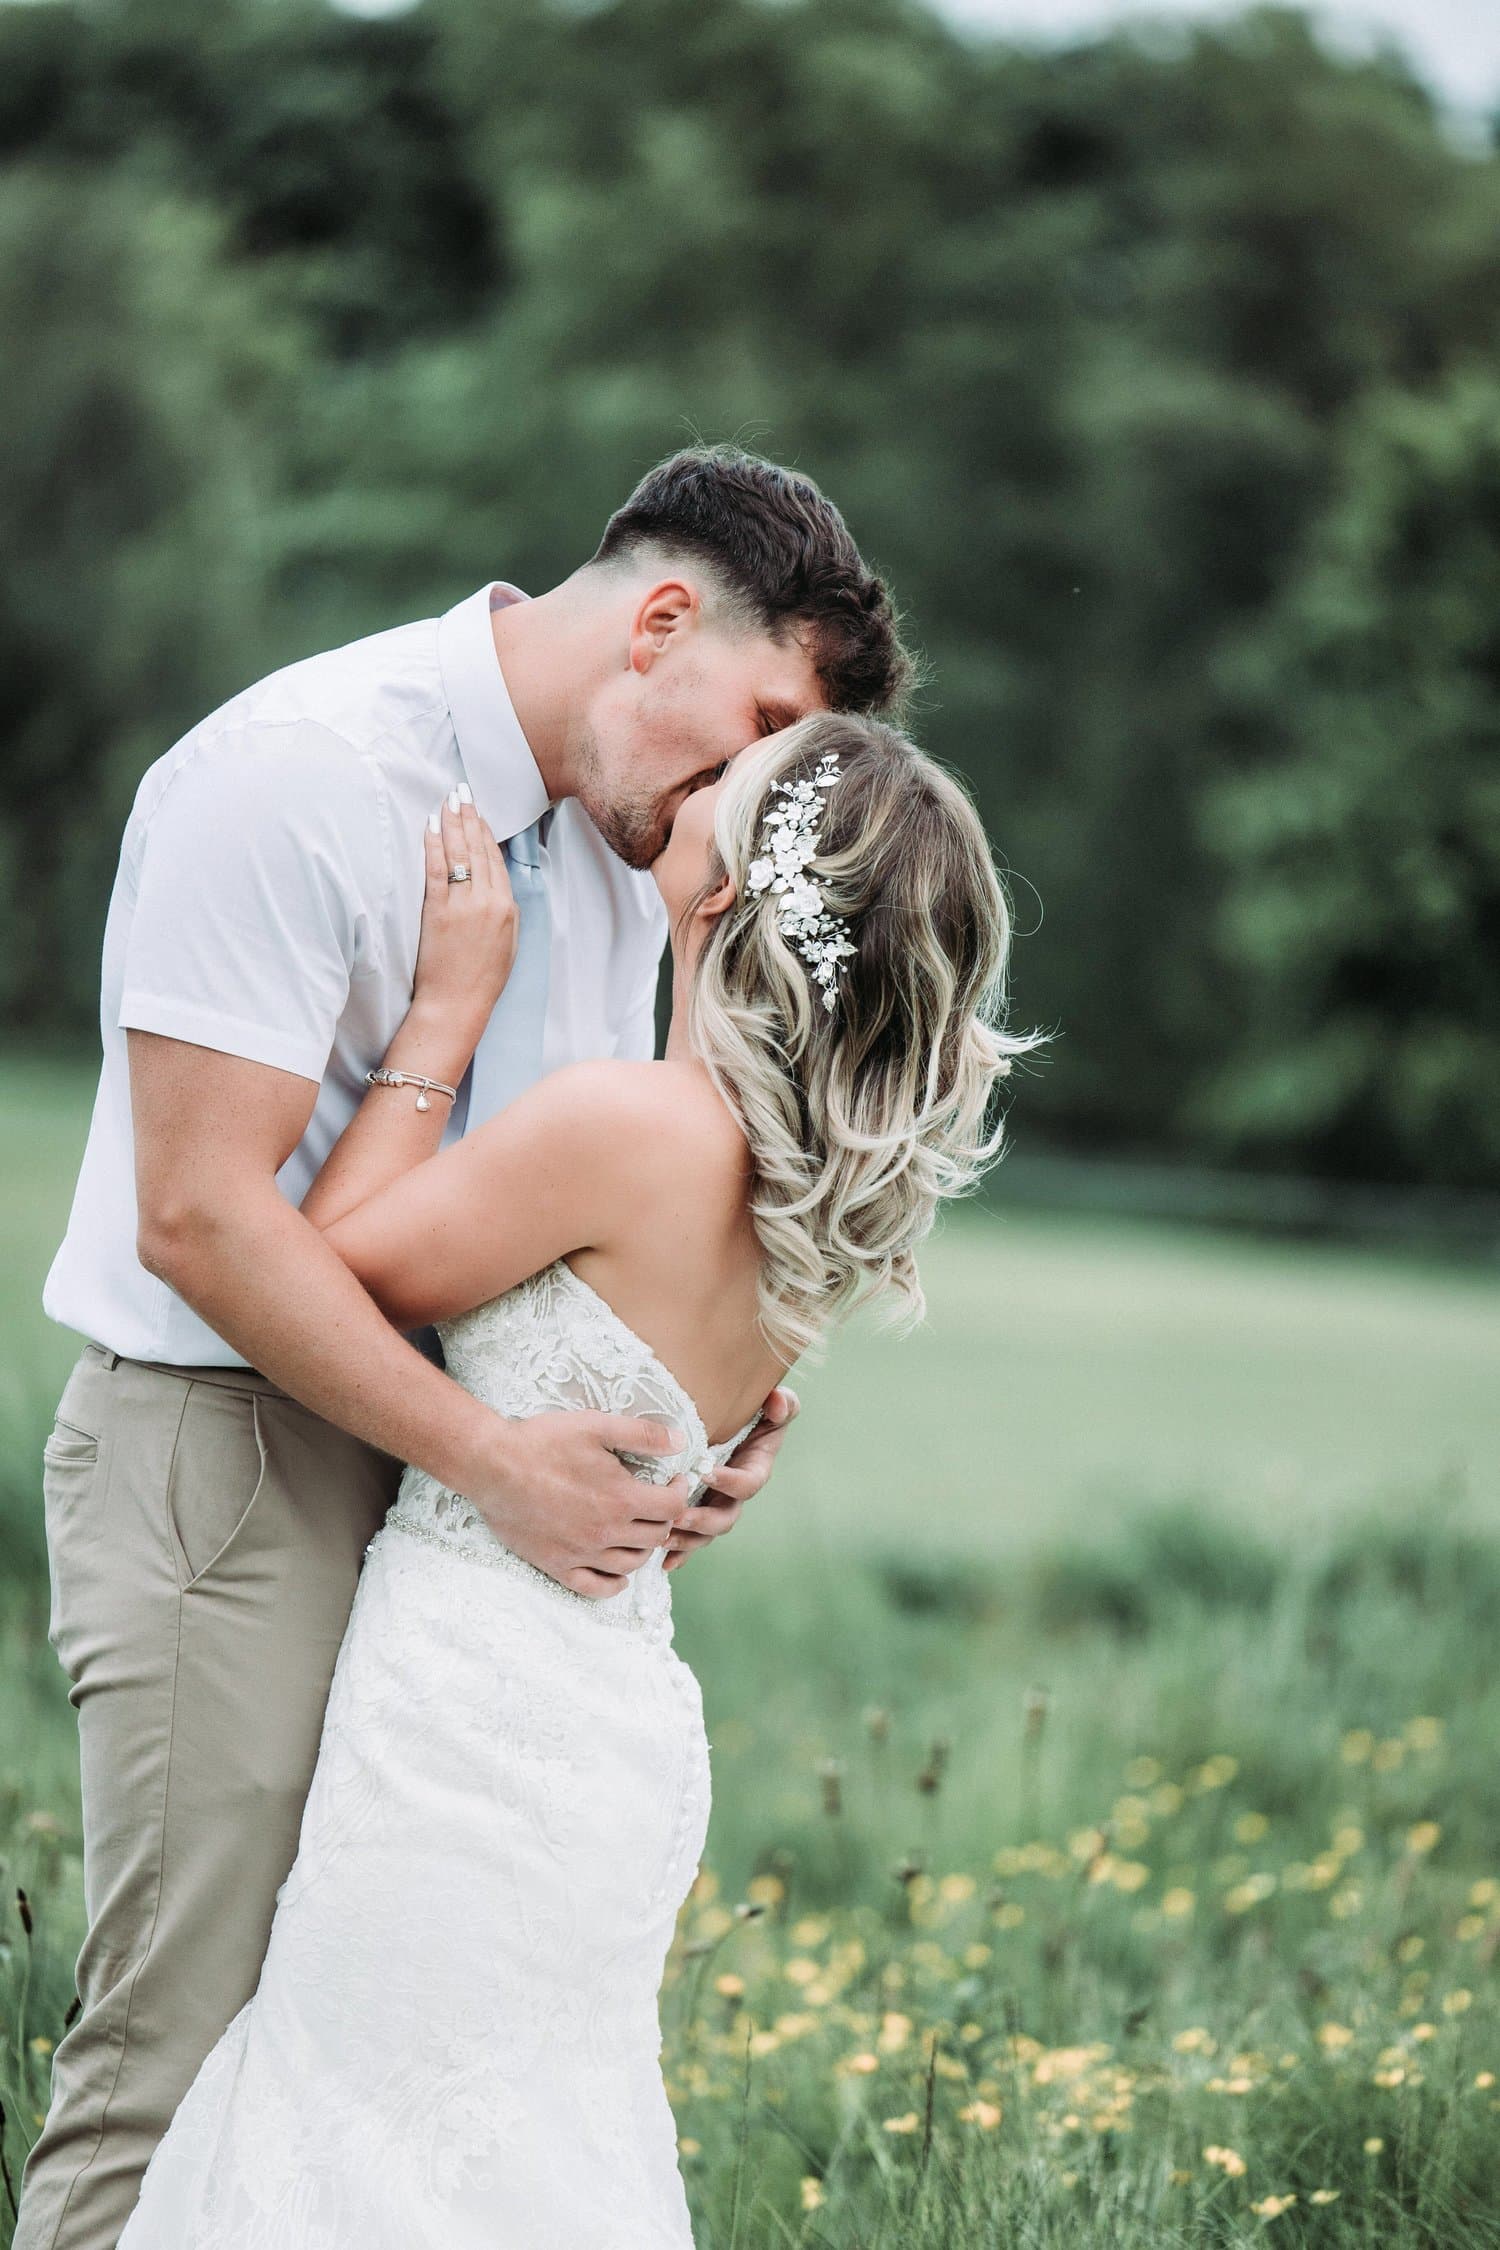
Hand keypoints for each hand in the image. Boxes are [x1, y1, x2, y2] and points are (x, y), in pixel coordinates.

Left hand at [408, 788, 517, 1063]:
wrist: (457, 1004)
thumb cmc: (481, 980)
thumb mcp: (507, 943)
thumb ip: (504, 911)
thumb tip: (496, 887)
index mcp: (507, 908)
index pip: (496, 860)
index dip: (486, 833)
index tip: (478, 813)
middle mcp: (488, 901)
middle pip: (479, 849)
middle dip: (470, 817)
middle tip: (462, 792)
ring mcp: (463, 905)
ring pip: (460, 853)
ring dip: (453, 822)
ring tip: (448, 800)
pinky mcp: (438, 910)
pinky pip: (437, 869)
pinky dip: (434, 845)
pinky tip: (431, 826)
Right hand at [462, 1408, 699, 1598]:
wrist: (490, 1466)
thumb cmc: (542, 1442)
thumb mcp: (595, 1425)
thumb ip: (642, 1435)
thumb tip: (681, 1443)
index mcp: (620, 1499)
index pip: (672, 1508)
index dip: (680, 1492)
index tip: (673, 1481)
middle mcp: (606, 1533)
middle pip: (656, 1537)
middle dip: (664, 1518)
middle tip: (656, 1503)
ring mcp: (582, 1554)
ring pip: (631, 1564)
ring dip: (643, 1548)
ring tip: (638, 1530)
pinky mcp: (557, 1566)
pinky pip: (596, 1588)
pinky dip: (614, 1584)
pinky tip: (618, 1572)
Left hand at [662, 1384, 799, 1571]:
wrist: (730, 1423)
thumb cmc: (755, 1413)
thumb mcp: (775, 1405)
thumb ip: (783, 1404)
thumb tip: (775, 1403)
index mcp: (755, 1470)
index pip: (747, 1483)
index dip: (730, 1482)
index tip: (707, 1472)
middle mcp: (735, 1494)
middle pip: (725, 1518)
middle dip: (703, 1521)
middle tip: (678, 1516)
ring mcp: (716, 1506)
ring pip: (705, 1533)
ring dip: (687, 1539)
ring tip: (663, 1536)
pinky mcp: (698, 1513)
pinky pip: (691, 1540)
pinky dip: (680, 1554)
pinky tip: (665, 1563)